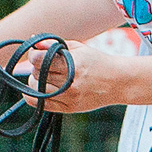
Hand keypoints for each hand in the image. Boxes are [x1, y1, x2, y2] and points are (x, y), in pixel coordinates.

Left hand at [2, 36, 132, 115]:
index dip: (34, 55)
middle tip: (46, 66)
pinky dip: (33, 97)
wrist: (118, 82)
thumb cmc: (96, 62)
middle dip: (37, 68)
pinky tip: (36, 90)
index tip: (37, 54)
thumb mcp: (79, 48)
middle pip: (37, 74)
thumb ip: (55, 45)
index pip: (39, 60)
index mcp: (73, 64)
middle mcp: (70, 82)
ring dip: (36, 81)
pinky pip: (41, 105)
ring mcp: (70, 97)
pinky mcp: (69, 108)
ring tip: (45, 77)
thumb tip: (34, 43)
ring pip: (36, 89)